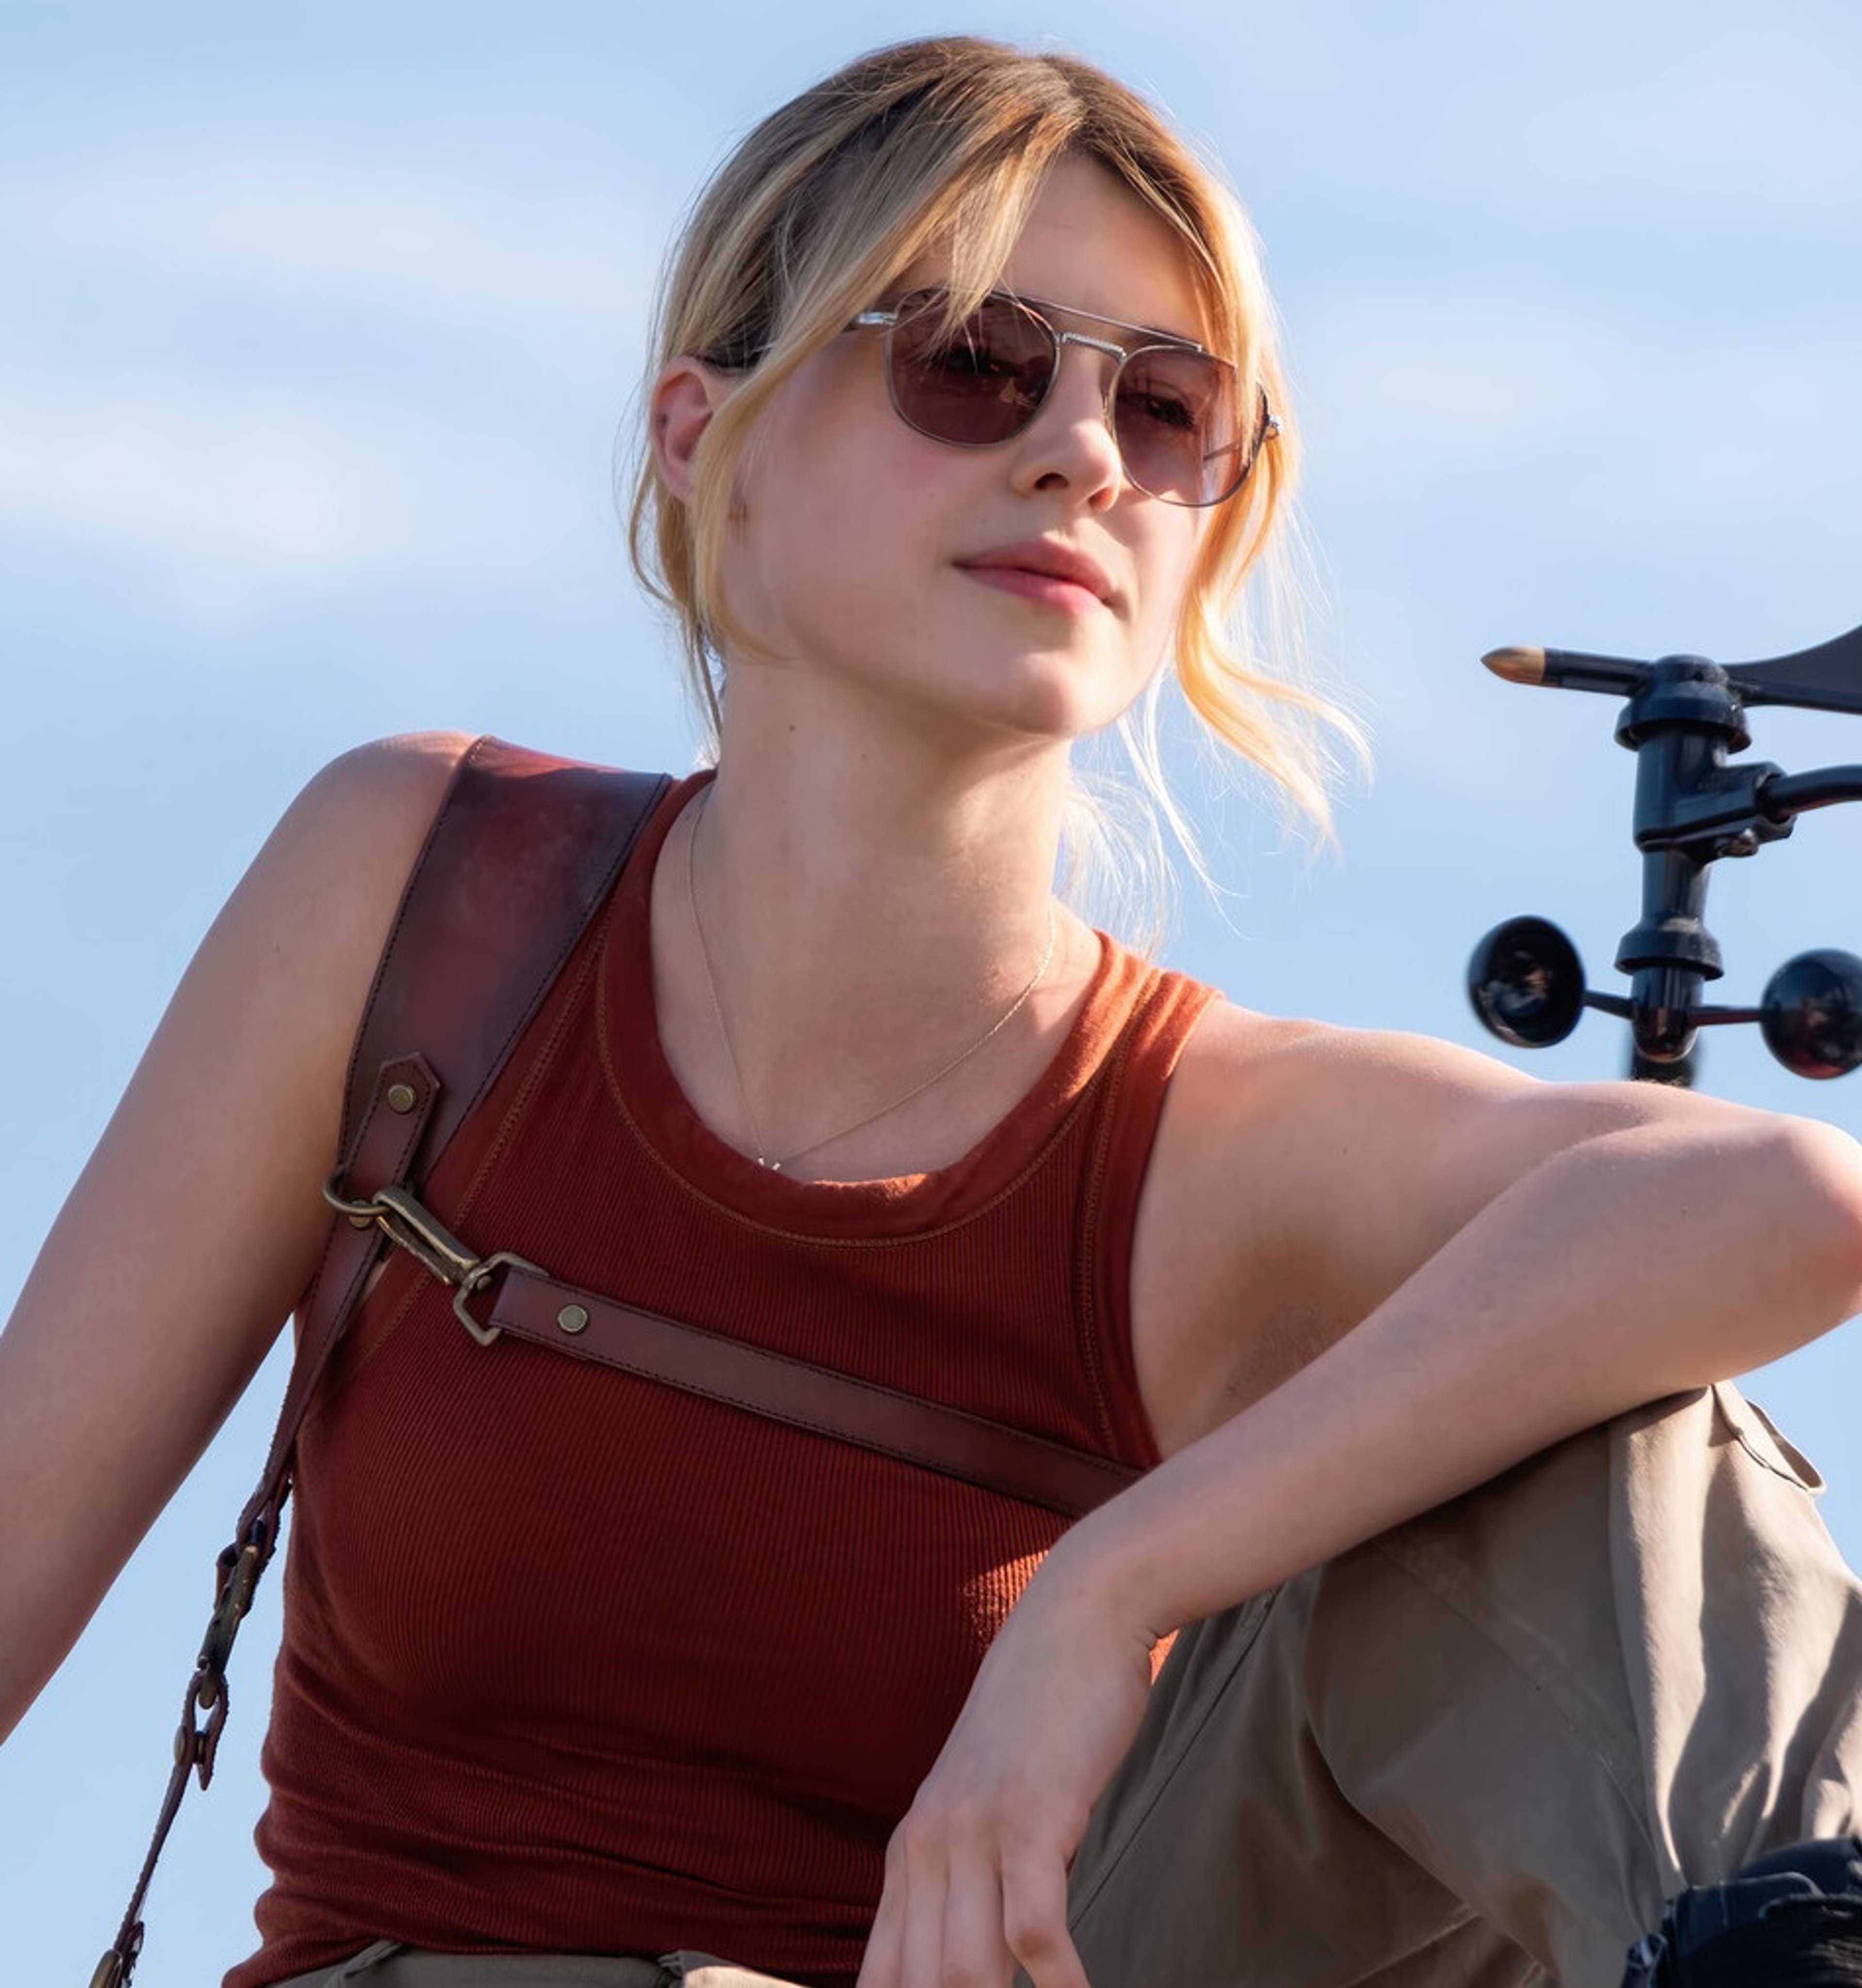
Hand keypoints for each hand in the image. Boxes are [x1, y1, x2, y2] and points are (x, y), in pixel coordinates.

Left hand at [855, 1544, 1158, 1987]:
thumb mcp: (984, 1803)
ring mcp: (975, 1830)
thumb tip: (966, 1962)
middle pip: (919, 1986)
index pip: (882, 1979)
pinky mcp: (1029, 1815)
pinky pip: (1032, 1927)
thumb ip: (966, 1877)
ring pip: (965, 1971)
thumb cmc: (1040, 1723)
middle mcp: (927, 1847)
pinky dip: (1058, 1979)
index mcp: (909, 1854)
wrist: (1073, 1623)